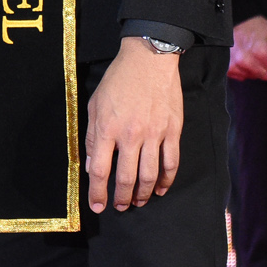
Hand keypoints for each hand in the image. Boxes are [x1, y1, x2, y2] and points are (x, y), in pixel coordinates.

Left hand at [85, 37, 183, 212]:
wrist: (148, 60)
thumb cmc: (118, 81)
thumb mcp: (95, 105)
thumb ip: (94, 137)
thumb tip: (93, 164)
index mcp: (108, 128)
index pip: (100, 170)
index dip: (98, 192)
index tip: (97, 206)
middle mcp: (131, 134)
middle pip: (126, 177)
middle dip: (121, 198)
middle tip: (120, 207)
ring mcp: (154, 134)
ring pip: (149, 175)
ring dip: (142, 193)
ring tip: (137, 201)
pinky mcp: (173, 131)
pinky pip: (171, 162)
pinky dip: (166, 180)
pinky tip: (160, 189)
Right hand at [229, 15, 266, 79]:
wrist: (241, 26)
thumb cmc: (262, 32)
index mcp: (256, 33)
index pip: (261, 53)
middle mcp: (239, 41)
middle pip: (250, 64)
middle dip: (264, 72)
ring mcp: (230, 50)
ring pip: (242, 70)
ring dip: (254, 73)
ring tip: (258, 67)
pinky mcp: (224, 58)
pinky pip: (234, 72)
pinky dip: (244, 74)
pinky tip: (248, 67)